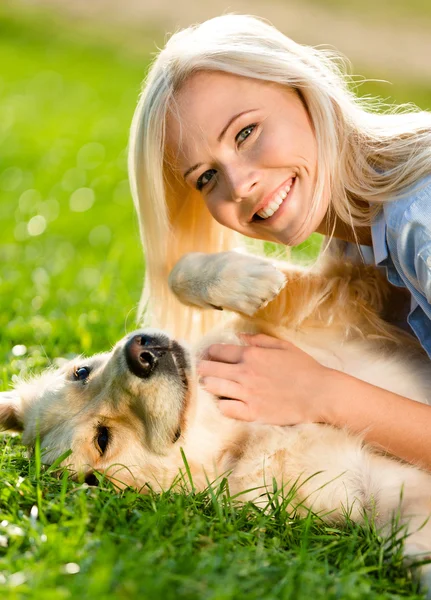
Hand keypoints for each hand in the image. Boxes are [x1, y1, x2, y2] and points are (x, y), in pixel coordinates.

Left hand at [197, 333, 329, 424]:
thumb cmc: (304, 367)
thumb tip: (239, 336)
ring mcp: (247, 394)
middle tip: (203, 369)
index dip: (209, 352)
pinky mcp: (252, 413)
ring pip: (213, 387)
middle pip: (209, 369)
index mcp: (250, 355)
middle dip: (203, 367)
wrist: (319, 394)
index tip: (208, 355)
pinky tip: (226, 402)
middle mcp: (244, 373)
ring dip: (208, 384)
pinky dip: (222, 404)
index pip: (217, 351)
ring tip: (210, 384)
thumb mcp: (283, 345)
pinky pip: (226, 409)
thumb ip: (258, 339)